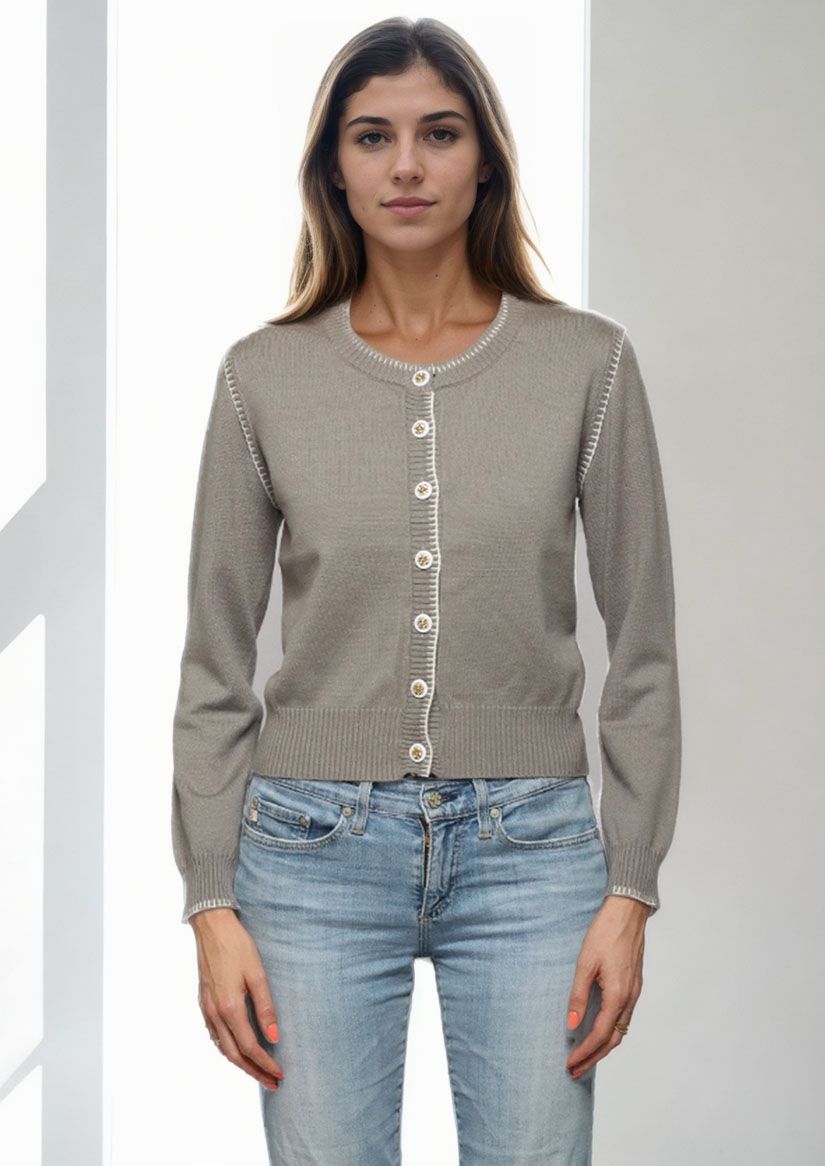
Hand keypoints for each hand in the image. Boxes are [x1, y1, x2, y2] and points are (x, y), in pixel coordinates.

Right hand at [190, 907, 284, 1090]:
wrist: (211, 928)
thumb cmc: (237, 947)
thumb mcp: (257, 974)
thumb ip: (266, 1007)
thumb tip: (275, 1037)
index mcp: (230, 1008)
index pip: (251, 1047)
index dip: (266, 1063)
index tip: (281, 1074)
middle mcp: (215, 1014)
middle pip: (235, 1055)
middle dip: (255, 1072)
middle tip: (273, 1083)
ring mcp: (206, 1010)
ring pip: (223, 1048)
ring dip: (241, 1064)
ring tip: (258, 1071)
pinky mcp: (203, 1004)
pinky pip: (215, 1036)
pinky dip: (228, 1049)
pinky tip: (238, 1049)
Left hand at [565, 895, 650, 1078]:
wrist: (628, 913)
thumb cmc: (605, 933)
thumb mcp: (585, 964)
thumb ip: (578, 996)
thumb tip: (572, 1025)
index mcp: (618, 995)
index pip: (600, 1035)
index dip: (585, 1053)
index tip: (570, 1064)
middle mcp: (630, 999)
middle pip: (613, 1040)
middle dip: (594, 1058)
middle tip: (575, 1071)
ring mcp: (635, 993)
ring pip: (621, 1031)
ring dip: (603, 1047)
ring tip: (585, 1057)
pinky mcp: (634, 986)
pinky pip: (624, 1018)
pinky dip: (611, 1032)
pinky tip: (599, 1032)